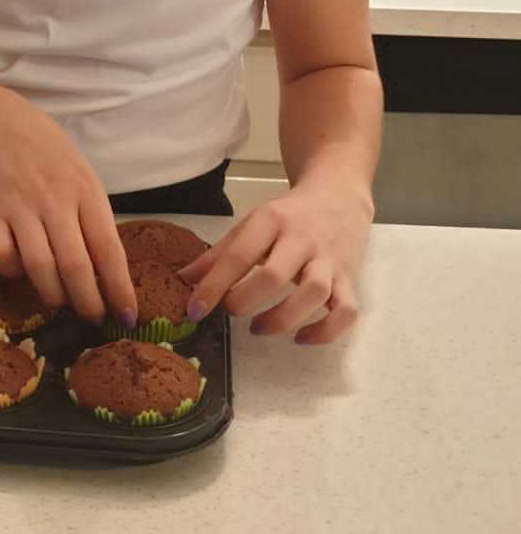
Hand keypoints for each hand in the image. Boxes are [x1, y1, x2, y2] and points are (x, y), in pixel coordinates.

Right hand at [0, 85, 137, 325]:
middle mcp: (54, 201)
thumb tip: (110, 272)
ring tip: (61, 301)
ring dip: (53, 295)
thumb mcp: (83, 178)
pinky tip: (21, 270)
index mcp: (86, 192)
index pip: (109, 249)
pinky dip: (13, 273)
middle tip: (93, 318)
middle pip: (75, 266)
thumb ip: (94, 219)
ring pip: (39, 268)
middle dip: (88, 303)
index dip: (120, 288)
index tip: (128, 315)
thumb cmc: (50, 157)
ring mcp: (19, 207)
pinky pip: (2, 258)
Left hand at [176, 177, 373, 344]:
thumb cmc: (288, 215)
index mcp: (271, 221)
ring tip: (259, 328)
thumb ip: (219, 254)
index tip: (194, 310)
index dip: (213, 286)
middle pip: (275, 275)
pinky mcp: (349, 278)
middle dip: (246, 300)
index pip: (239, 255)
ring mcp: (329, 260)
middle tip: (231, 311)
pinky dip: (326, 331)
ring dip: (284, 318)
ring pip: (315, 293)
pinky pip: (347, 310)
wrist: (339, 196)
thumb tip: (183, 280)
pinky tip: (302, 338)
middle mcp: (302, 239)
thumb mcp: (251, 225)